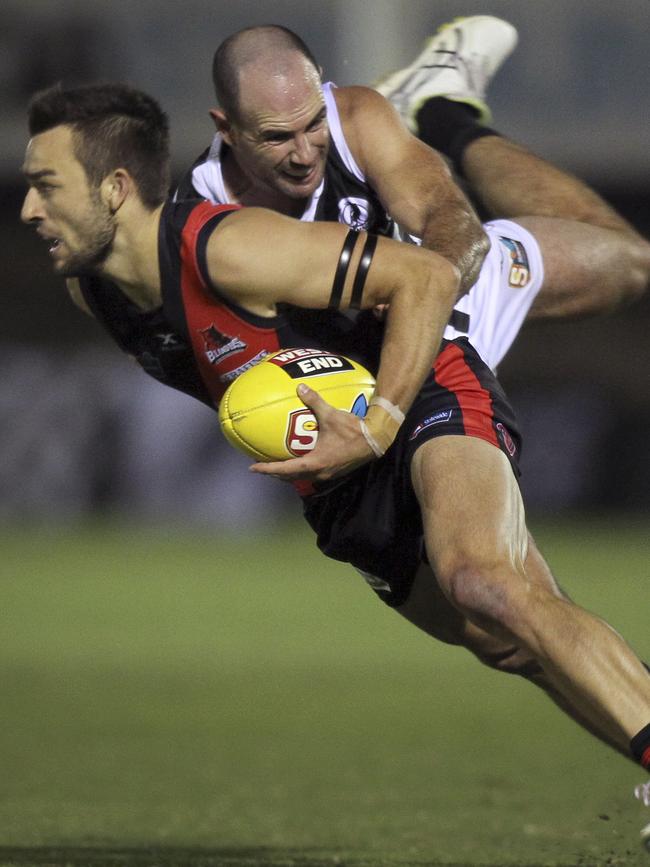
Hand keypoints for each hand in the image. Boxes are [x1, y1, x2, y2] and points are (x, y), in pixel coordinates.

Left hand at [250, 383, 374, 481]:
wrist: (376, 440)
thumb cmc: (353, 429)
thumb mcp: (331, 415)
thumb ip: (314, 402)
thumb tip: (301, 388)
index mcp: (315, 462)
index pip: (285, 469)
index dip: (267, 469)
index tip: (253, 468)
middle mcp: (319, 473)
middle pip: (291, 478)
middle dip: (275, 473)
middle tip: (262, 467)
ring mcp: (328, 474)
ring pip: (302, 478)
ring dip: (289, 474)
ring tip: (278, 466)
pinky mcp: (335, 472)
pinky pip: (312, 474)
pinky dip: (301, 471)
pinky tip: (301, 461)